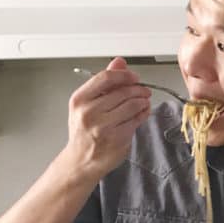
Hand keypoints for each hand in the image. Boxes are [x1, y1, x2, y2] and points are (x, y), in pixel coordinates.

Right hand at [65, 56, 151, 179]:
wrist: (81, 160)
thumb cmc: (84, 131)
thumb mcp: (87, 103)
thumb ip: (104, 82)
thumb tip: (119, 62)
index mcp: (79, 100)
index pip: (106, 78)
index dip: (124, 75)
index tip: (133, 77)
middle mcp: (89, 113)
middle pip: (123, 91)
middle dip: (138, 89)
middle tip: (143, 90)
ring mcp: (104, 127)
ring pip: (133, 105)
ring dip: (143, 101)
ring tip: (144, 101)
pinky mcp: (118, 138)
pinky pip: (137, 119)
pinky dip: (143, 113)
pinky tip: (142, 112)